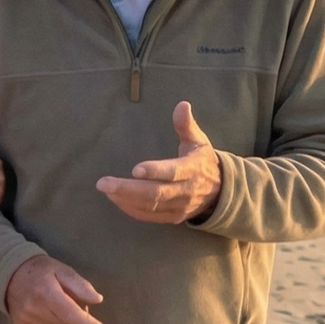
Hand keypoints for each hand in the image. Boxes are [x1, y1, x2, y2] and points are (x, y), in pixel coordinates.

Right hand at [3, 254, 104, 323]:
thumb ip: (80, 285)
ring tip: (58, 307)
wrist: (9, 274)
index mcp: (46, 291)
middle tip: (73, 303)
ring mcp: (26, 320)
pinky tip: (48, 313)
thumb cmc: (40, 270)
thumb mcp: (62, 270)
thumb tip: (97, 300)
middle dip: (76, 319)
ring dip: (65, 323)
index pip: (70, 314)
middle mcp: (34, 308)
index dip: (87, 323)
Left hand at [95, 101, 221, 224]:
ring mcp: (178, 207)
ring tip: (106, 189)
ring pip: (149, 207)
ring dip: (125, 199)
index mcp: (192, 169)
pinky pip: (149, 217)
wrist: (221, 192)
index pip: (172, 172)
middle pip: (155, 193)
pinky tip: (116, 200)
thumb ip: (186, 125)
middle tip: (103, 183)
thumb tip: (182, 105)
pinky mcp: (172, 218)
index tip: (135, 169)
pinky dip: (130, 210)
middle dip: (127, 189)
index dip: (154, 171)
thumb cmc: (203, 161)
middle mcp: (185, 191)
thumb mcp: (199, 141)